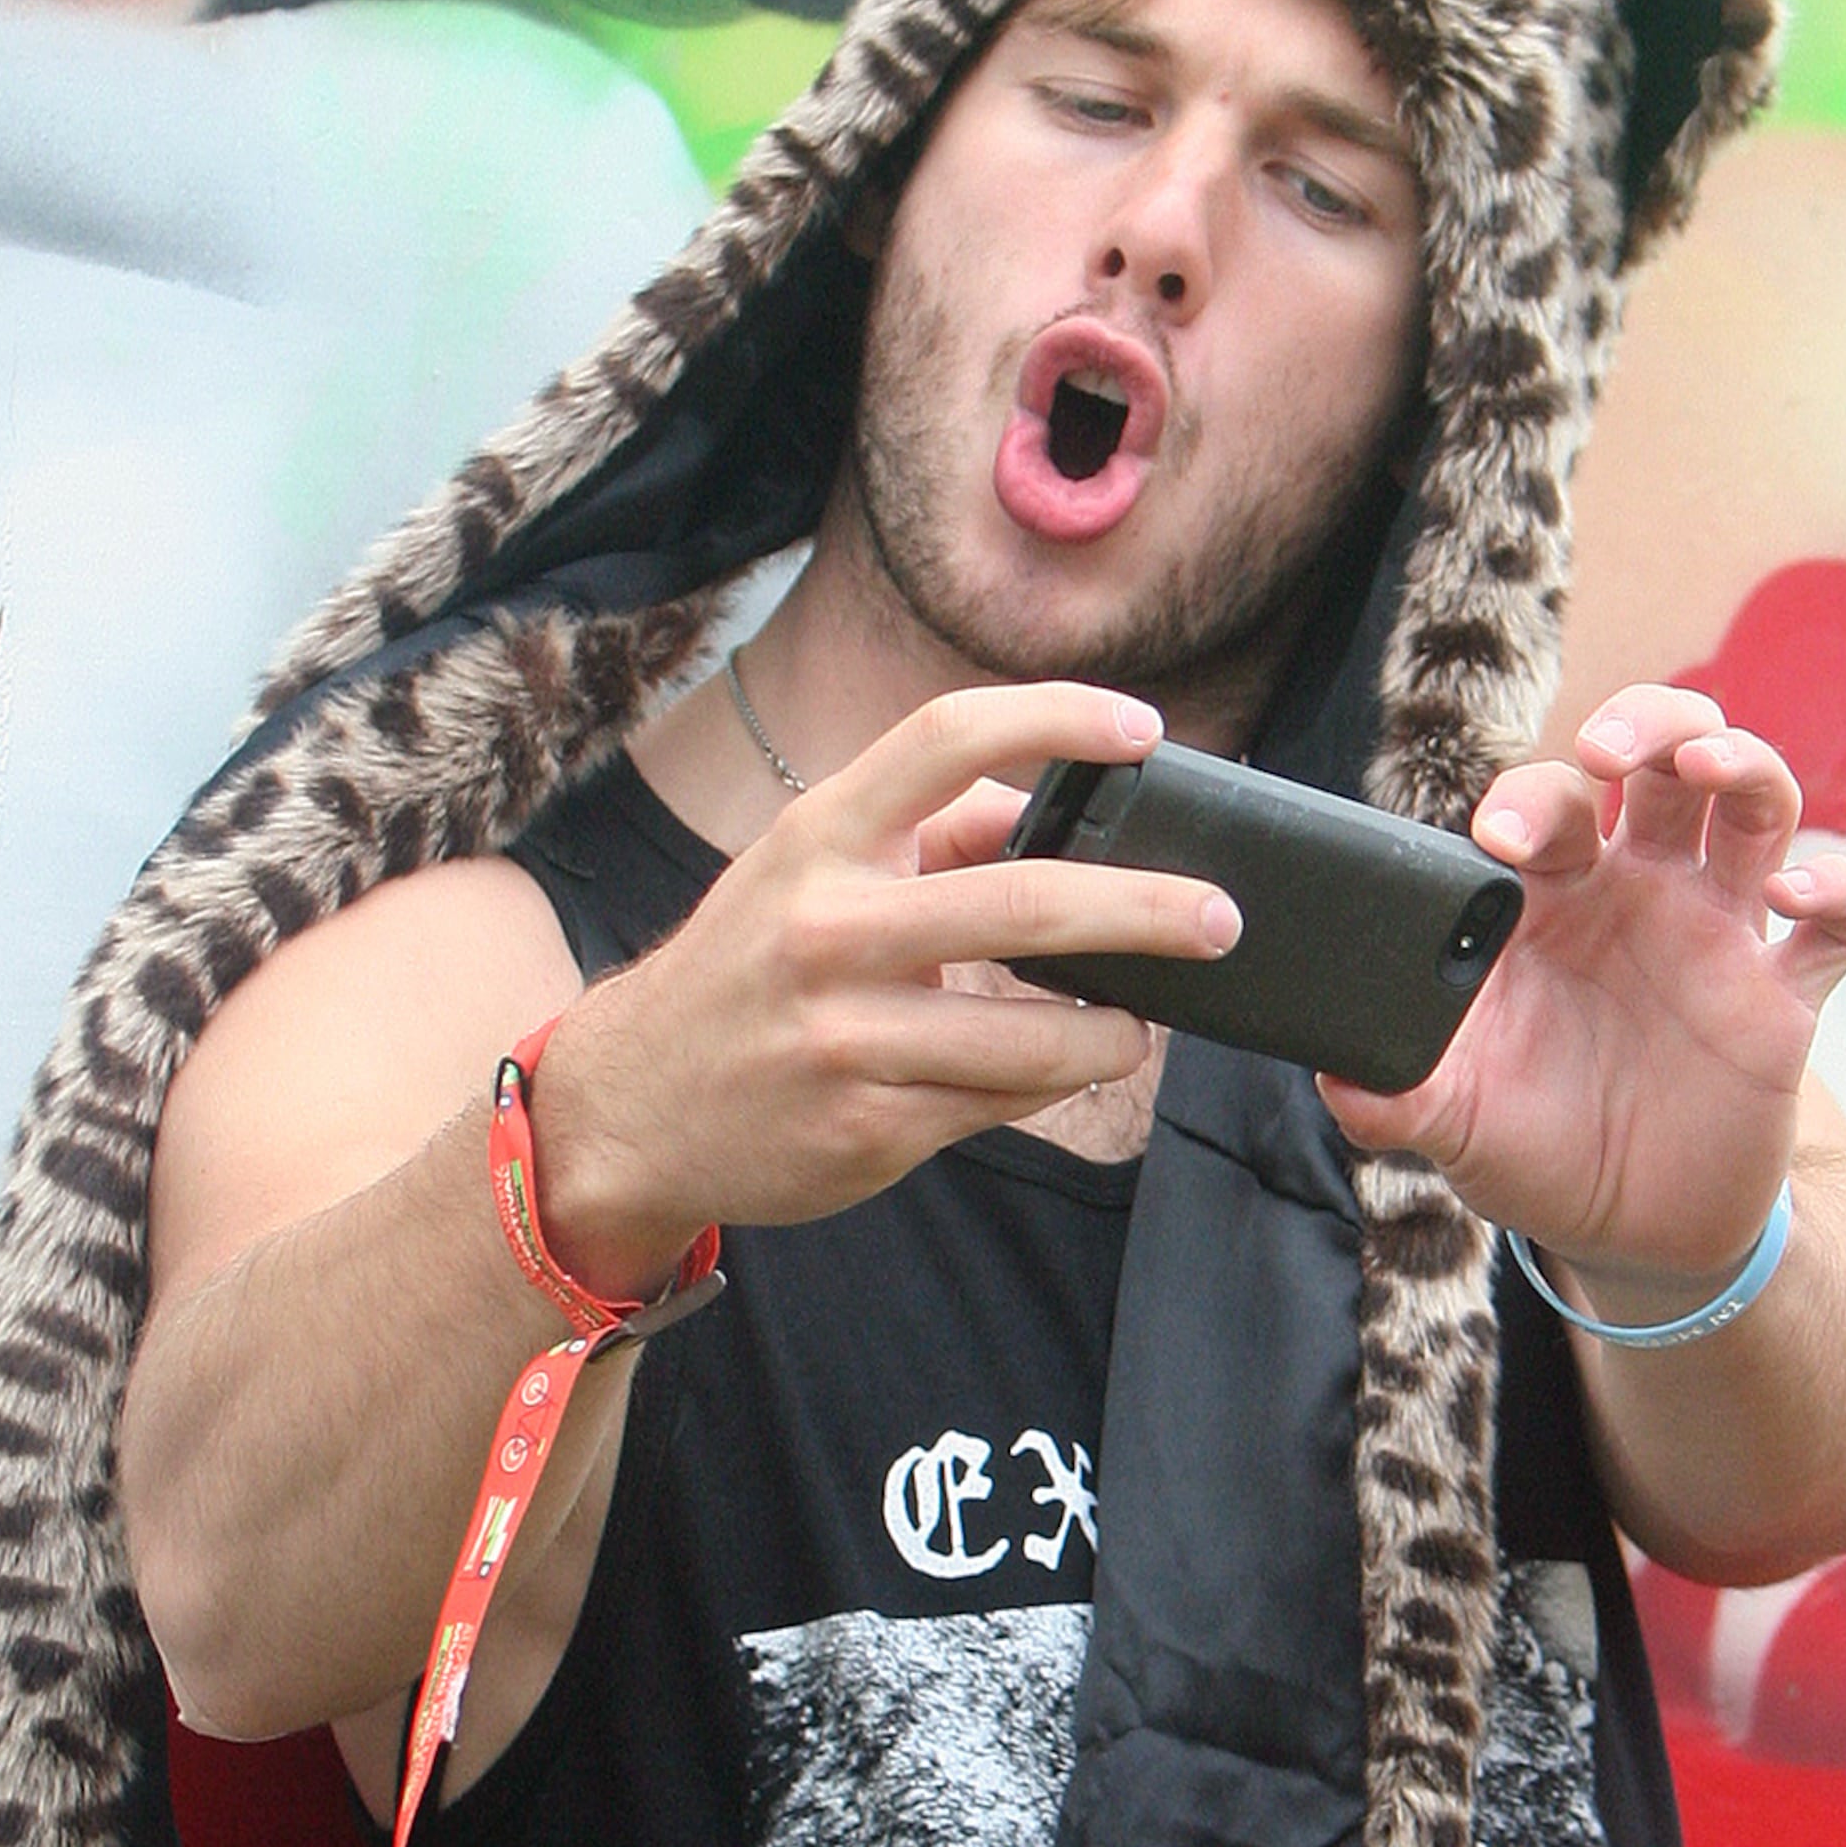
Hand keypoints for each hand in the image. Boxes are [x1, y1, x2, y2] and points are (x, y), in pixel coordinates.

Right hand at [533, 681, 1243, 1280]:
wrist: (627, 1107)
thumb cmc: (744, 972)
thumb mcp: (805, 874)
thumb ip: (923, 838)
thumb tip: (1053, 810)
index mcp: (817, 838)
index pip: (945, 739)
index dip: (1056, 720)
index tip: (1143, 731)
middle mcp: (827, 929)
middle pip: (1026, 901)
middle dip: (1147, 908)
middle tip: (1218, 916)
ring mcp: (847, 1036)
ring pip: (1035, 1037)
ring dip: (1114, 1033)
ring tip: (1140, 1024)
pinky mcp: (867, 1126)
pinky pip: (1001, 1104)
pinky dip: (1050, 1084)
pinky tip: (1062, 1070)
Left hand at [1322, 687, 1845, 1289]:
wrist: (1632, 1236)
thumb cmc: (1536, 1154)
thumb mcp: (1455, 1127)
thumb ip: (1393, 1095)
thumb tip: (1332, 1069)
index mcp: (1551, 905)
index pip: (1546, 809)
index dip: (1527, 802)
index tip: (1503, 842)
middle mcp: (1638, 895)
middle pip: (1658, 760)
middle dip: (1644, 723)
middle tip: (1610, 749)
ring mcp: (1717, 936)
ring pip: (1752, 803)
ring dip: (1740, 762)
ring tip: (1707, 765)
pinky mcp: (1785, 999)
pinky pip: (1838, 922)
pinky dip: (1836, 892)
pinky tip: (1795, 896)